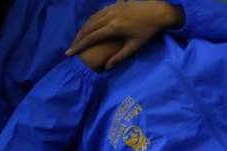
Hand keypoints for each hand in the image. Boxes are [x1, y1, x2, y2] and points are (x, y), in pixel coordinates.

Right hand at [66, 0, 185, 69]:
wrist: (156, 12)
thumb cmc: (147, 32)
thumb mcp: (134, 46)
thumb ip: (119, 57)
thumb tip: (106, 68)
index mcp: (114, 27)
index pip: (91, 38)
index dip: (79, 46)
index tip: (70, 53)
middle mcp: (109, 16)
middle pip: (88, 28)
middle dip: (78, 39)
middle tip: (71, 48)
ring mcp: (110, 9)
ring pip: (91, 20)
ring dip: (82, 30)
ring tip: (77, 40)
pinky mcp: (112, 5)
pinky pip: (97, 14)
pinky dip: (90, 22)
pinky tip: (87, 28)